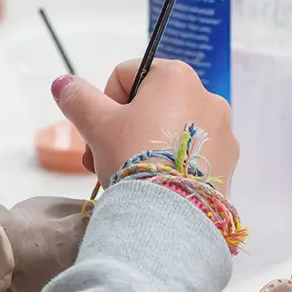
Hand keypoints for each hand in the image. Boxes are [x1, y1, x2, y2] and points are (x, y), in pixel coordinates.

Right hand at [52, 59, 236, 192]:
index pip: (126, 75)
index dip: (104, 103)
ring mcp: (222, 130)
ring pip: (170, 129)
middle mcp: (206, 96)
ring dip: (146, 146)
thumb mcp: (96, 125)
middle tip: (106, 157)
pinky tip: (157, 185)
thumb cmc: (134, 159)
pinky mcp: (229, 161)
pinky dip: (172, 164)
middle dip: (123, 129)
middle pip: (149, 104)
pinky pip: (191, 154)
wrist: (170, 215)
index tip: (99, 132)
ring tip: (130, 175)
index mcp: (175, 76)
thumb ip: (77, 98)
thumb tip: (63, 83)